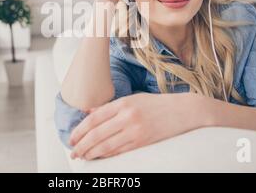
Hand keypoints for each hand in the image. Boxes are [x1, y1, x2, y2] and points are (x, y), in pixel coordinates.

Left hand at [69, 92, 204, 159]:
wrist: (183, 111)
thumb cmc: (156, 104)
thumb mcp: (133, 99)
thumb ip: (110, 107)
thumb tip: (89, 113)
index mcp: (123, 103)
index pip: (94, 119)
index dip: (79, 130)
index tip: (71, 138)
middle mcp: (127, 117)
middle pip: (97, 134)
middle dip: (82, 145)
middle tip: (73, 152)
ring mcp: (136, 131)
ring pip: (106, 146)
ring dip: (91, 153)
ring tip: (83, 157)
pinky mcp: (143, 142)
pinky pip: (120, 152)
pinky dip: (107, 156)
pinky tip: (99, 157)